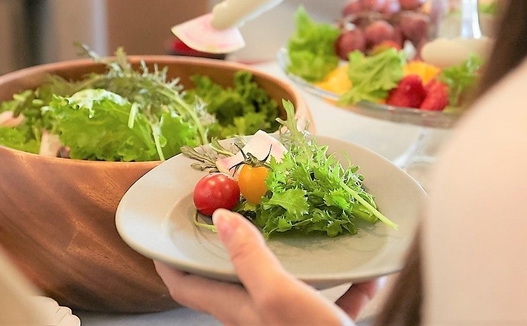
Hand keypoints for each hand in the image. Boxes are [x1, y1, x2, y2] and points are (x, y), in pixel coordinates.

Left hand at [154, 209, 384, 325]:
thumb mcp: (278, 295)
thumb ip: (250, 258)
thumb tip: (221, 220)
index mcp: (237, 309)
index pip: (185, 286)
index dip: (167, 260)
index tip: (160, 233)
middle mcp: (257, 317)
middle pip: (233, 279)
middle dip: (231, 248)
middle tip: (235, 212)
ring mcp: (289, 323)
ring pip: (285, 285)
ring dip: (292, 260)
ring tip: (300, 230)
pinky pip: (332, 301)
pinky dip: (345, 286)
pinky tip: (366, 273)